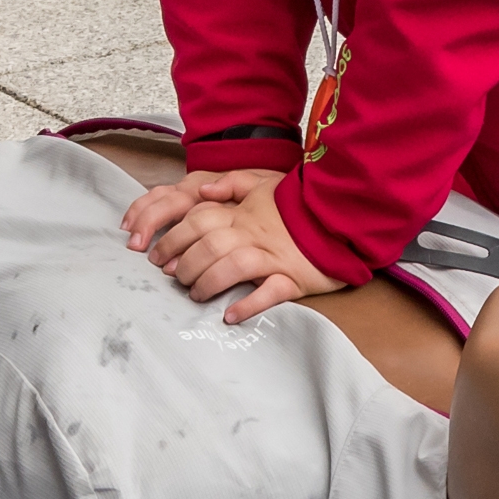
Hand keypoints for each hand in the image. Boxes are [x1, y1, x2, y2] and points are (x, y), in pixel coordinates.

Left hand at [132, 166, 343, 324]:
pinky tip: (230, 315)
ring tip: (197, 295)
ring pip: (233, 267)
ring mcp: (274, 256)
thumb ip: (232, 184)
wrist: (341, 214)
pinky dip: (249, 304)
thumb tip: (202, 190)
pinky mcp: (295, 277)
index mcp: (243, 213)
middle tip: (174, 279)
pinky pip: (270, 292)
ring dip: (209, 283)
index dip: (173, 238)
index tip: (157, 256)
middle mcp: (254, 234)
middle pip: (209, 245)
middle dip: (184, 264)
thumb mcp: (264, 183)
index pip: (198, 221)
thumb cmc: (298, 202)